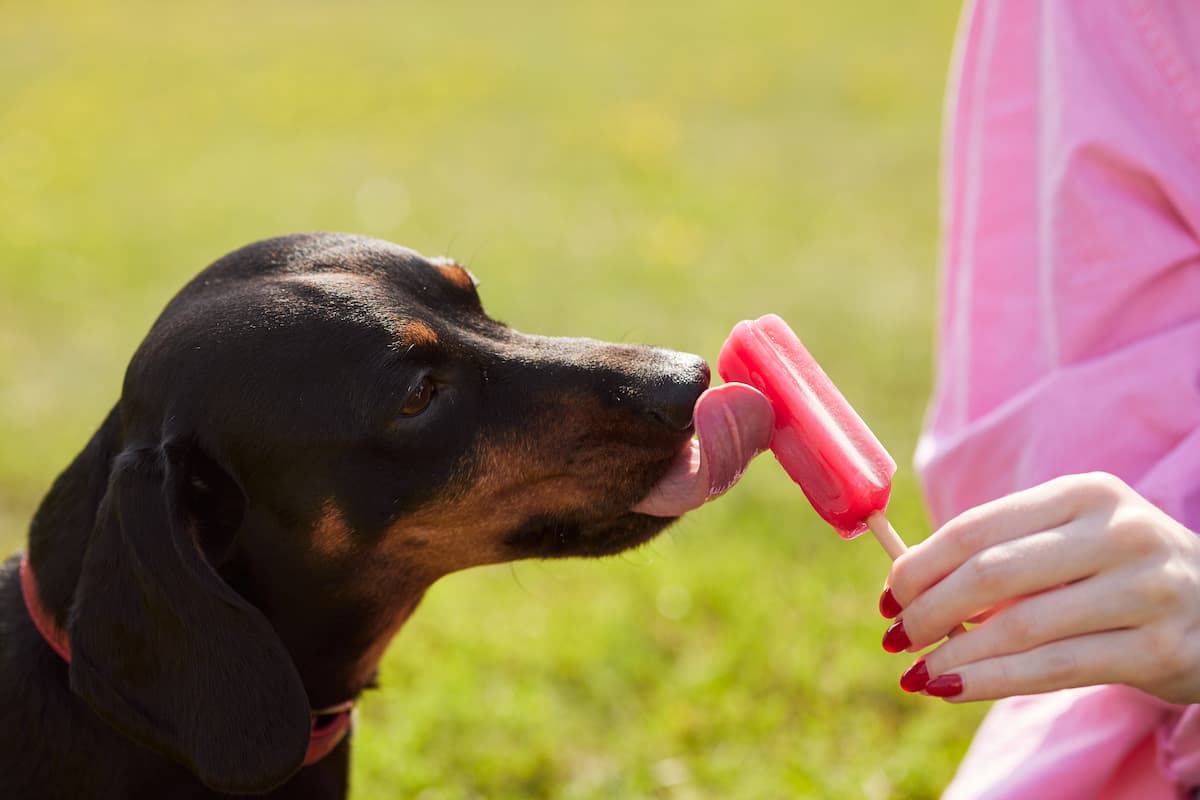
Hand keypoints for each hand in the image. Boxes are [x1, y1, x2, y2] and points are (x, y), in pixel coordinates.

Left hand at [881, 472, 1199, 703]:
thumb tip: (906, 582)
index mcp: (1084, 493)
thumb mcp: (1072, 541)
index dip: (921, 565)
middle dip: (929, 610)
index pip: (977, 528)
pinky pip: (1054, 670)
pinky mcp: (1158, 648)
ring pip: (1019, 627)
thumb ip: (1002, 552)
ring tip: (917, 673)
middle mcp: (1118, 533)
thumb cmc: (1120, 572)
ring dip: (954, 655)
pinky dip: (991, 681)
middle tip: (896, 637)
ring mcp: (1144, 590)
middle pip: (992, 573)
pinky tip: (953, 689)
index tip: (888, 596)